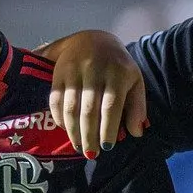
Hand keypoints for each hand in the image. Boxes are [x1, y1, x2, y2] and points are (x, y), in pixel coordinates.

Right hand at [39, 31, 147, 156]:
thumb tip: (136, 133)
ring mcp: (74, 71)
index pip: (111, 106)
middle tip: (91, 154)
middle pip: (89, 110)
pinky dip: (59, 118)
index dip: (108, 129)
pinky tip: (65, 129)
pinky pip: (56, 100)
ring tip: (78, 145)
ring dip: (73, 130)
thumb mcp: (134, 81)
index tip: (107, 147)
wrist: (92, 39)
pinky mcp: (58, 73)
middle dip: (89, 135)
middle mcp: (94, 70)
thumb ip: (137, 106)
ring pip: (70, 107)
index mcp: (117, 73)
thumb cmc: (117, 66)